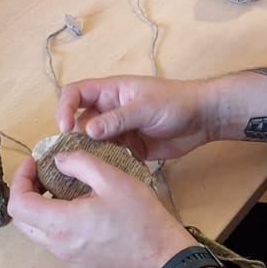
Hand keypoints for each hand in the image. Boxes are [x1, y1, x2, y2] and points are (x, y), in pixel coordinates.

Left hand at [8, 153, 190, 267]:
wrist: (163, 257)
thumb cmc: (141, 218)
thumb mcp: (112, 178)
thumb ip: (80, 163)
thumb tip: (58, 160)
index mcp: (62, 224)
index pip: (19, 205)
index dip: (20, 179)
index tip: (34, 163)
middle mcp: (59, 246)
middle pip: (22, 221)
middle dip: (26, 193)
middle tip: (42, 173)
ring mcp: (69, 258)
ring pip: (38, 232)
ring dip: (41, 207)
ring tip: (61, 186)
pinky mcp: (80, 263)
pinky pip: (56, 241)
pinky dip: (55, 221)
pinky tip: (78, 206)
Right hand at [56, 75, 215, 160]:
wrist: (202, 119)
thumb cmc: (175, 102)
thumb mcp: (145, 107)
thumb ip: (117, 119)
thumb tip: (87, 130)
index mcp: (110, 92)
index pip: (76, 93)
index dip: (64, 107)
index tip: (64, 127)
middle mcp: (110, 110)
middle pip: (80, 122)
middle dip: (74, 139)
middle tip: (74, 158)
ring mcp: (119, 130)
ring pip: (93, 143)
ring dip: (90, 155)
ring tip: (90, 170)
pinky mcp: (129, 148)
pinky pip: (110, 157)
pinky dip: (107, 166)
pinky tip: (109, 176)